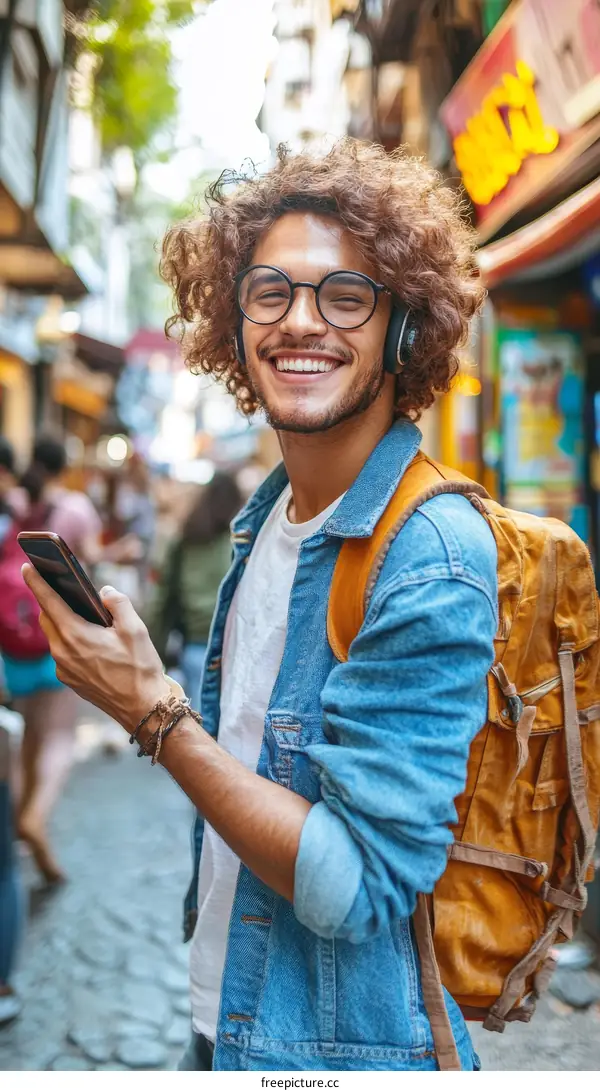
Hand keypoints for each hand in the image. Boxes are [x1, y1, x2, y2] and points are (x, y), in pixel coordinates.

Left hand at [22, 564, 170, 732]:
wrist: (143, 709)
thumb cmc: (140, 669)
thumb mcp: (135, 628)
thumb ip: (118, 603)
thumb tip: (106, 592)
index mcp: (76, 635)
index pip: (49, 601)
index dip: (36, 582)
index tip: (27, 567)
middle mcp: (63, 652)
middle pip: (47, 619)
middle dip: (51, 603)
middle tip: (65, 592)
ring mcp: (64, 669)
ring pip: (54, 637)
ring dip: (62, 624)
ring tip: (84, 620)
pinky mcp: (69, 680)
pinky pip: (62, 654)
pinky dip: (70, 643)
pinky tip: (91, 644)